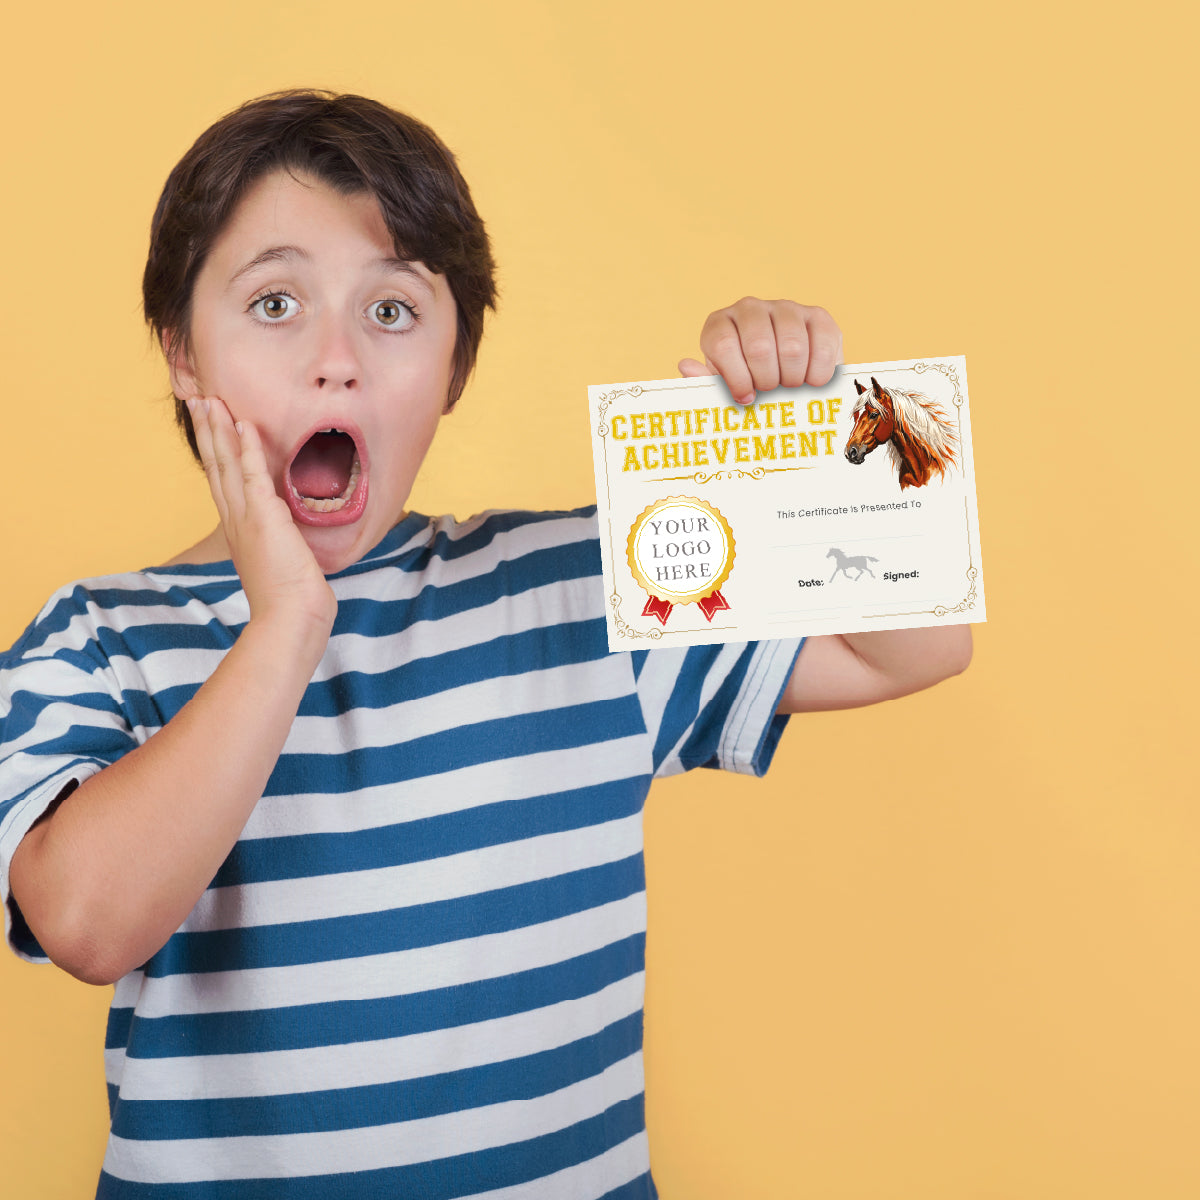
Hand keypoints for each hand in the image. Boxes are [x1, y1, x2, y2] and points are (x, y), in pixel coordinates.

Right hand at [188, 395, 336, 635]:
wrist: (290, 620)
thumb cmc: (291, 601)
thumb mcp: (282, 565)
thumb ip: (281, 546)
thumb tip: (291, 540)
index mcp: (238, 531)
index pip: (222, 483)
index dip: (214, 453)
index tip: (209, 427)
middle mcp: (236, 521)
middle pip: (214, 466)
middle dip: (207, 431)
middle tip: (198, 400)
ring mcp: (247, 518)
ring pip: (225, 463)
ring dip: (218, 429)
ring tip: (210, 400)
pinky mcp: (264, 517)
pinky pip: (252, 473)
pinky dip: (247, 447)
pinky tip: (243, 423)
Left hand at [679, 298, 842, 404]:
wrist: (785, 380)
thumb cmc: (746, 386)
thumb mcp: (722, 389)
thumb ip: (705, 382)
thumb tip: (686, 366)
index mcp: (719, 325)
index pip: (723, 344)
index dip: (736, 378)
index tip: (745, 397)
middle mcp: (749, 308)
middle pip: (759, 347)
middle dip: (766, 381)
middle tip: (770, 391)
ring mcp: (785, 308)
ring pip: (792, 347)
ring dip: (793, 378)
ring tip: (789, 386)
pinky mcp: (818, 316)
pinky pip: (822, 345)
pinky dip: (818, 373)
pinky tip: (811, 380)